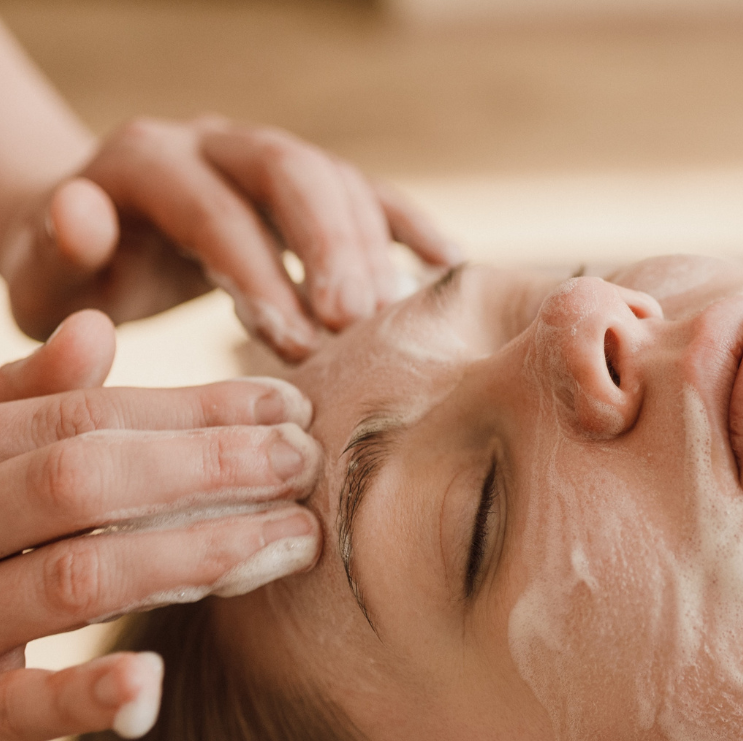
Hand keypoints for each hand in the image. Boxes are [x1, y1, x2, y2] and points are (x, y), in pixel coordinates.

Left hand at [0, 116, 458, 360]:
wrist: (110, 244)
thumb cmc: (82, 279)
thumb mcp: (45, 277)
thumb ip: (56, 252)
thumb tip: (89, 215)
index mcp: (146, 161)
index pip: (212, 207)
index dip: (257, 271)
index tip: (293, 343)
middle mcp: (215, 144)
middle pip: (288, 171)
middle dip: (329, 246)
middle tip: (359, 321)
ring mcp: (269, 160)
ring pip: (336, 179)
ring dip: (371, 248)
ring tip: (392, 320)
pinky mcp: (309, 188)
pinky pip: (371, 193)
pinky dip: (410, 226)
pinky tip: (446, 265)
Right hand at [0, 309, 322, 740]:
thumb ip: (20, 399)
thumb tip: (96, 331)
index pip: (86, 419)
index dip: (196, 409)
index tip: (290, 404)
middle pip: (86, 480)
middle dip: (208, 465)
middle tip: (306, 461)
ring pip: (77, 576)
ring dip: (196, 554)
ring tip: (294, 539)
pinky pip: (15, 706)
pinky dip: (82, 697)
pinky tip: (151, 680)